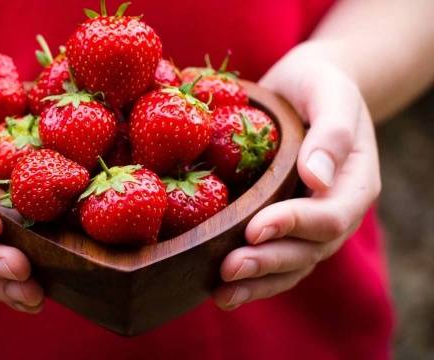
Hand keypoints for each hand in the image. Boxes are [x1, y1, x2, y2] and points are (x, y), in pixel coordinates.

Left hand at [214, 44, 380, 309]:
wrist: (308, 89)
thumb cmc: (320, 86)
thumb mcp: (330, 93)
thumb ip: (331, 134)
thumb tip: (317, 180)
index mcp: (355, 183)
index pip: (329, 216)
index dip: (293, 225)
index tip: (254, 227)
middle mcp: (337, 212)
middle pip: (308, 251)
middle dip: (268, 262)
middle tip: (228, 270)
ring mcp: (311, 225)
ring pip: (291, 266)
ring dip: (257, 283)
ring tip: (221, 295)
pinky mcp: (286, 227)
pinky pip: (275, 260)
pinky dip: (252, 279)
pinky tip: (221, 292)